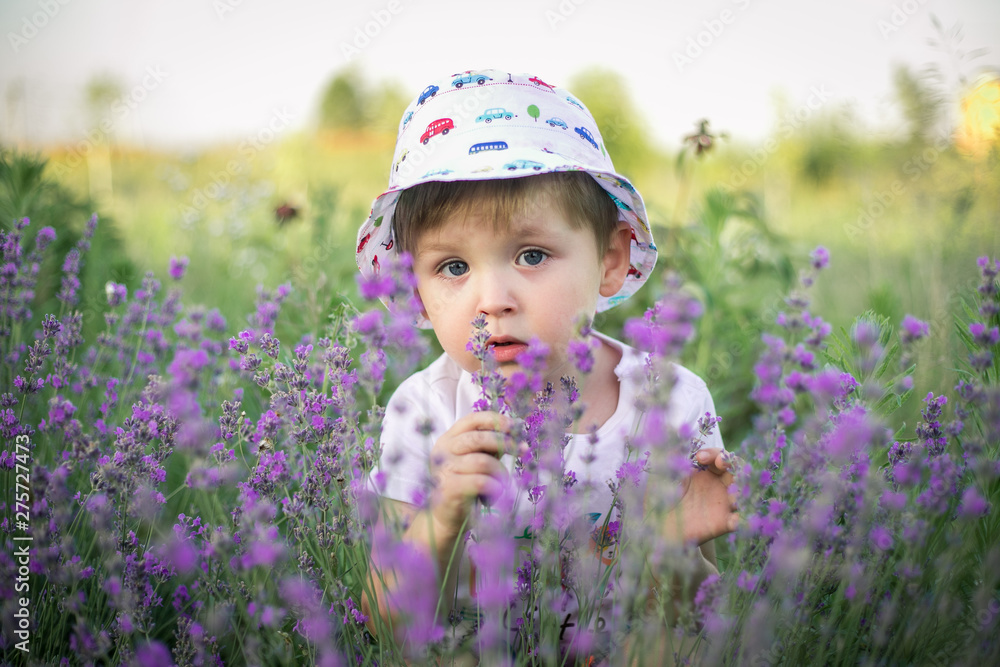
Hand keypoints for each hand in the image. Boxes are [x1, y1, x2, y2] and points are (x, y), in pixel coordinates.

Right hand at [428, 411, 513, 538]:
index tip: (515, 426)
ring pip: (483, 462)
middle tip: (521, 450)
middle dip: (504, 442)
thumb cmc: (466, 485)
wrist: (446, 518)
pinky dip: (494, 489)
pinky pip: (481, 482)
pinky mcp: (448, 488)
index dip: (495, 420)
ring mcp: (444, 469)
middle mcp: (443, 451)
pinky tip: (491, 498)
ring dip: (500, 473)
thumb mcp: (477, 459)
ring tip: (501, 485)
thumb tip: (519, 428)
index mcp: (449, 439)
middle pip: (478, 438)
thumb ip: (492, 444)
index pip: (472, 419)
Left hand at [654, 448, 739, 546]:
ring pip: (744, 492)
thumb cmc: (659, 500)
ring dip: (742, 488)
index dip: (714, 453)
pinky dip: (741, 519)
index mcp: (705, 473)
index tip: (699, 457)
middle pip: (738, 470)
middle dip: (733, 462)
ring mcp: (722, 504)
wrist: (656, 529)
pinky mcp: (722, 524)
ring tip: (731, 491)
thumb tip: (674, 433)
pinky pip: (739, 521)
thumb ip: (670, 456)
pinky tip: (733, 519)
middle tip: (720, 462)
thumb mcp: (661, 475)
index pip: (719, 457)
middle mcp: (717, 487)